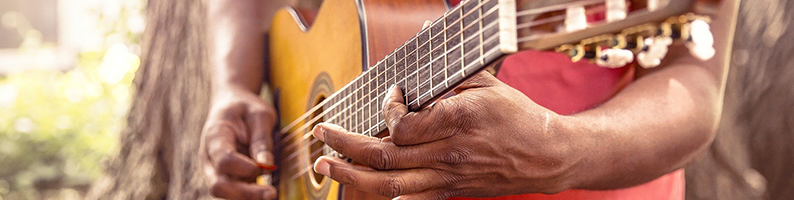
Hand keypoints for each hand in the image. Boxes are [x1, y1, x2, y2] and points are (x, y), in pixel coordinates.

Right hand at [201, 85, 277, 199]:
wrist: (231, 104)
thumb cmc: (246, 108)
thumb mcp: (260, 114)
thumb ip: (262, 139)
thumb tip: (266, 165)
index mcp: (215, 136)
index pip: (223, 160)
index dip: (243, 169)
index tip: (264, 168)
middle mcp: (210, 157)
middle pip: (218, 185)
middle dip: (245, 194)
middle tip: (271, 193)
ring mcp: (216, 169)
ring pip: (225, 193)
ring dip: (248, 197)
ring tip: (271, 193)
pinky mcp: (227, 177)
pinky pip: (235, 193)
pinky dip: (250, 195)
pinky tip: (266, 191)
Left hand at [311, 72, 587, 198]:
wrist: (547, 156)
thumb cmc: (518, 116)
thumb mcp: (488, 84)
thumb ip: (449, 72)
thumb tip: (422, 42)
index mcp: (457, 121)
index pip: (401, 125)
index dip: (386, 110)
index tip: (390, 95)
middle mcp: (447, 154)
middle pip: (383, 157)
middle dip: (343, 145)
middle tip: (321, 133)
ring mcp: (447, 178)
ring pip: (388, 185)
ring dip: (350, 177)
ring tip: (324, 168)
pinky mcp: (449, 192)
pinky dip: (380, 196)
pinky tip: (360, 188)